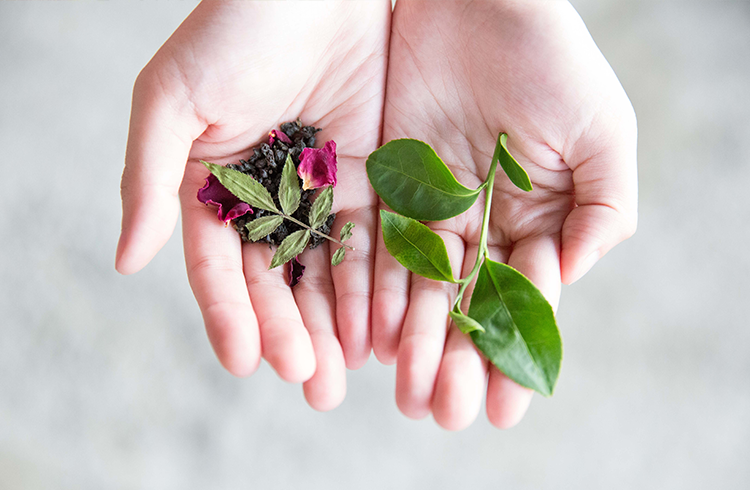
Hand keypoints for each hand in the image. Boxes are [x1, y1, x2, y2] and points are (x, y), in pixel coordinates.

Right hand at [116, 0, 390, 410]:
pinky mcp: (377, 177)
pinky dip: (379, 284)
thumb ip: (148, 178)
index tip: (245, 361)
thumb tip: (125, 261)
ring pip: (330, 272)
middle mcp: (271, 199)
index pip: (221, 266)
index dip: (231, 315)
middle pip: (279, 282)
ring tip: (344, 374)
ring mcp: (326, 191)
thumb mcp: (173, 97)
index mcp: (217, 187)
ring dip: (337, 325)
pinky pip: (377, 239)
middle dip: (293, 334)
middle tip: (309, 385)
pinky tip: (384, 326)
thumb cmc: (238, 27)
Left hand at [372, 0, 636, 428]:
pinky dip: (372, 293)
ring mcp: (427, 207)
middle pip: (465, 305)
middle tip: (444, 413)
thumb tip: (566, 283)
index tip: (501, 408)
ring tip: (407, 394)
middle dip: (455, 361)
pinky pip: (374, 245)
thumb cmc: (548, 56)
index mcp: (532, 220)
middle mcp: (478, 223)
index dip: (512, 354)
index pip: (521, 301)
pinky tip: (370, 340)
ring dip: (412, 343)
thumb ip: (601, 210)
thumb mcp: (599, 131)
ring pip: (416, 287)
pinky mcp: (381, 183)